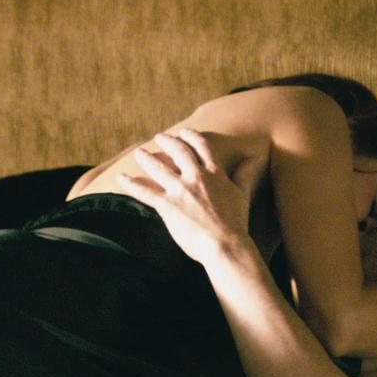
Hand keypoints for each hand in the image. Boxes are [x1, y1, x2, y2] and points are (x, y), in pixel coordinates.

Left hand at [109, 129, 252, 262]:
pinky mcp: (167, 206)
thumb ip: (245, 174)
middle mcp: (196, 177)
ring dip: (146, 158)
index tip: (184, 132)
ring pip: (159, 167)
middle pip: (178, 151)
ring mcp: (180, 190)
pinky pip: (145, 192)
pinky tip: (121, 178)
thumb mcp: (242, 194)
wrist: (226, 245)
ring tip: (139, 153)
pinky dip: (131, 184)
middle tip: (158, 137)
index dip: (191, 137)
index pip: (202, 147)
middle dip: (167, 142)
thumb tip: (256, 158)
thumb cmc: (236, 223)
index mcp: (214, 174)